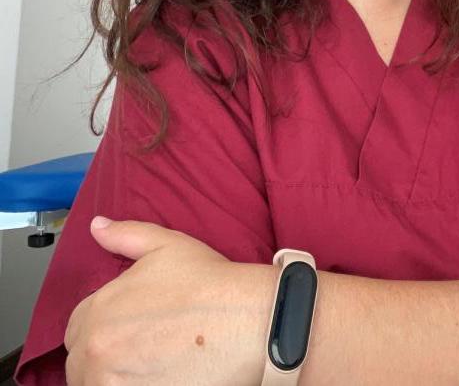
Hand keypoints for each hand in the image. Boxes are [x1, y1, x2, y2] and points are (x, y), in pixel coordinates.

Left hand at [64, 217, 275, 385]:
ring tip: (149, 366)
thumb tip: (97, 226)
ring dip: (116, 376)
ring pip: (98, 385)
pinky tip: (159, 378)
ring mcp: (115, 385)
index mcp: (97, 315)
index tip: (126, 329)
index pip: (76, 330)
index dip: (101, 326)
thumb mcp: (165, 246)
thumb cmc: (208, 283)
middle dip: (105, 356)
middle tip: (140, 350)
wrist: (245, 321)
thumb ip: (124, 236)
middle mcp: (97, 355)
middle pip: (83, 364)